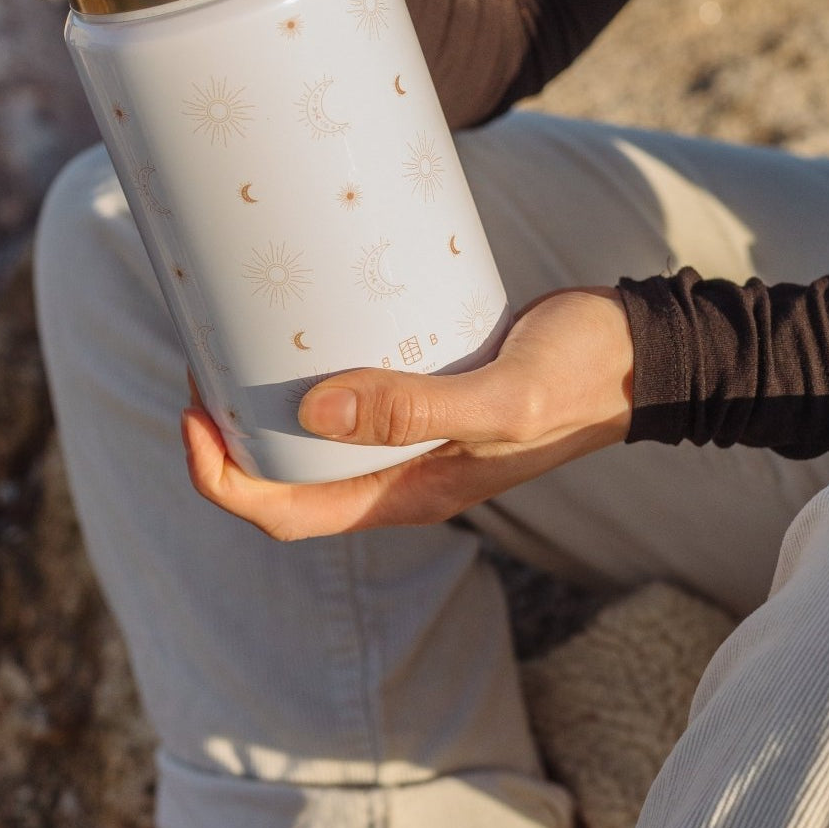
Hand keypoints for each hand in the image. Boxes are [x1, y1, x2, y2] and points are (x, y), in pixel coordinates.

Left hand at [180, 288, 634, 540]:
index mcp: (411, 493)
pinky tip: (298, 314)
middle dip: (228, 432)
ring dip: (263, 397)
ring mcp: (411, 431)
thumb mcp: (500, 398)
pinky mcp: (423, 385)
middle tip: (203, 356)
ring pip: (312, 432)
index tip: (193, 412)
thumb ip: (414, 411)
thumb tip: (310, 409)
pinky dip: (312, 364)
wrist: (635, 350)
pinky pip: (350, 387)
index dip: (224, 477)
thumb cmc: (577, 378)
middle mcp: (401, 471)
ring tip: (233, 333)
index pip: (289, 513)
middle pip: (285, 475)